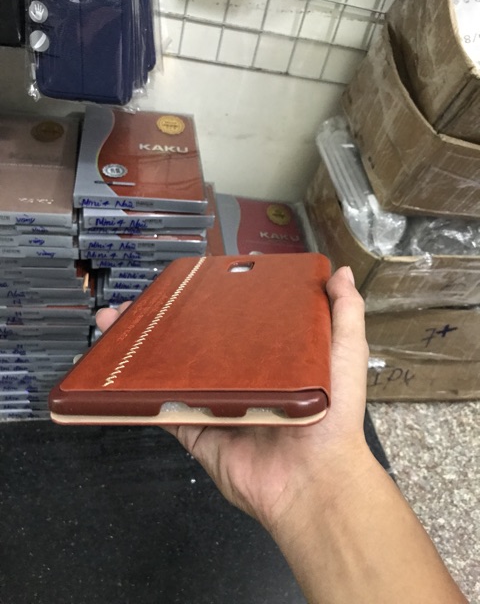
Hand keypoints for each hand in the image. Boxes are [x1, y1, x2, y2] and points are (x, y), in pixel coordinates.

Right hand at [95, 266, 371, 531]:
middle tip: (142, 301)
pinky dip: (139, 395)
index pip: (234, 324)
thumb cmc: (334, 415)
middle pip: (196, 345)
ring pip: (171, 373)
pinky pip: (164, 412)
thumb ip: (344, 314)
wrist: (315, 481)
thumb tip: (340, 273)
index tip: (188, 282)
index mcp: (271, 359)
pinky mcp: (198, 432)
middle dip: (166, 323)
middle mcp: (240, 379)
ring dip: (142, 352)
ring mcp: (216, 405)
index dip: (210, 302)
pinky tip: (119, 371)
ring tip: (116, 325)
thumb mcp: (347, 353)